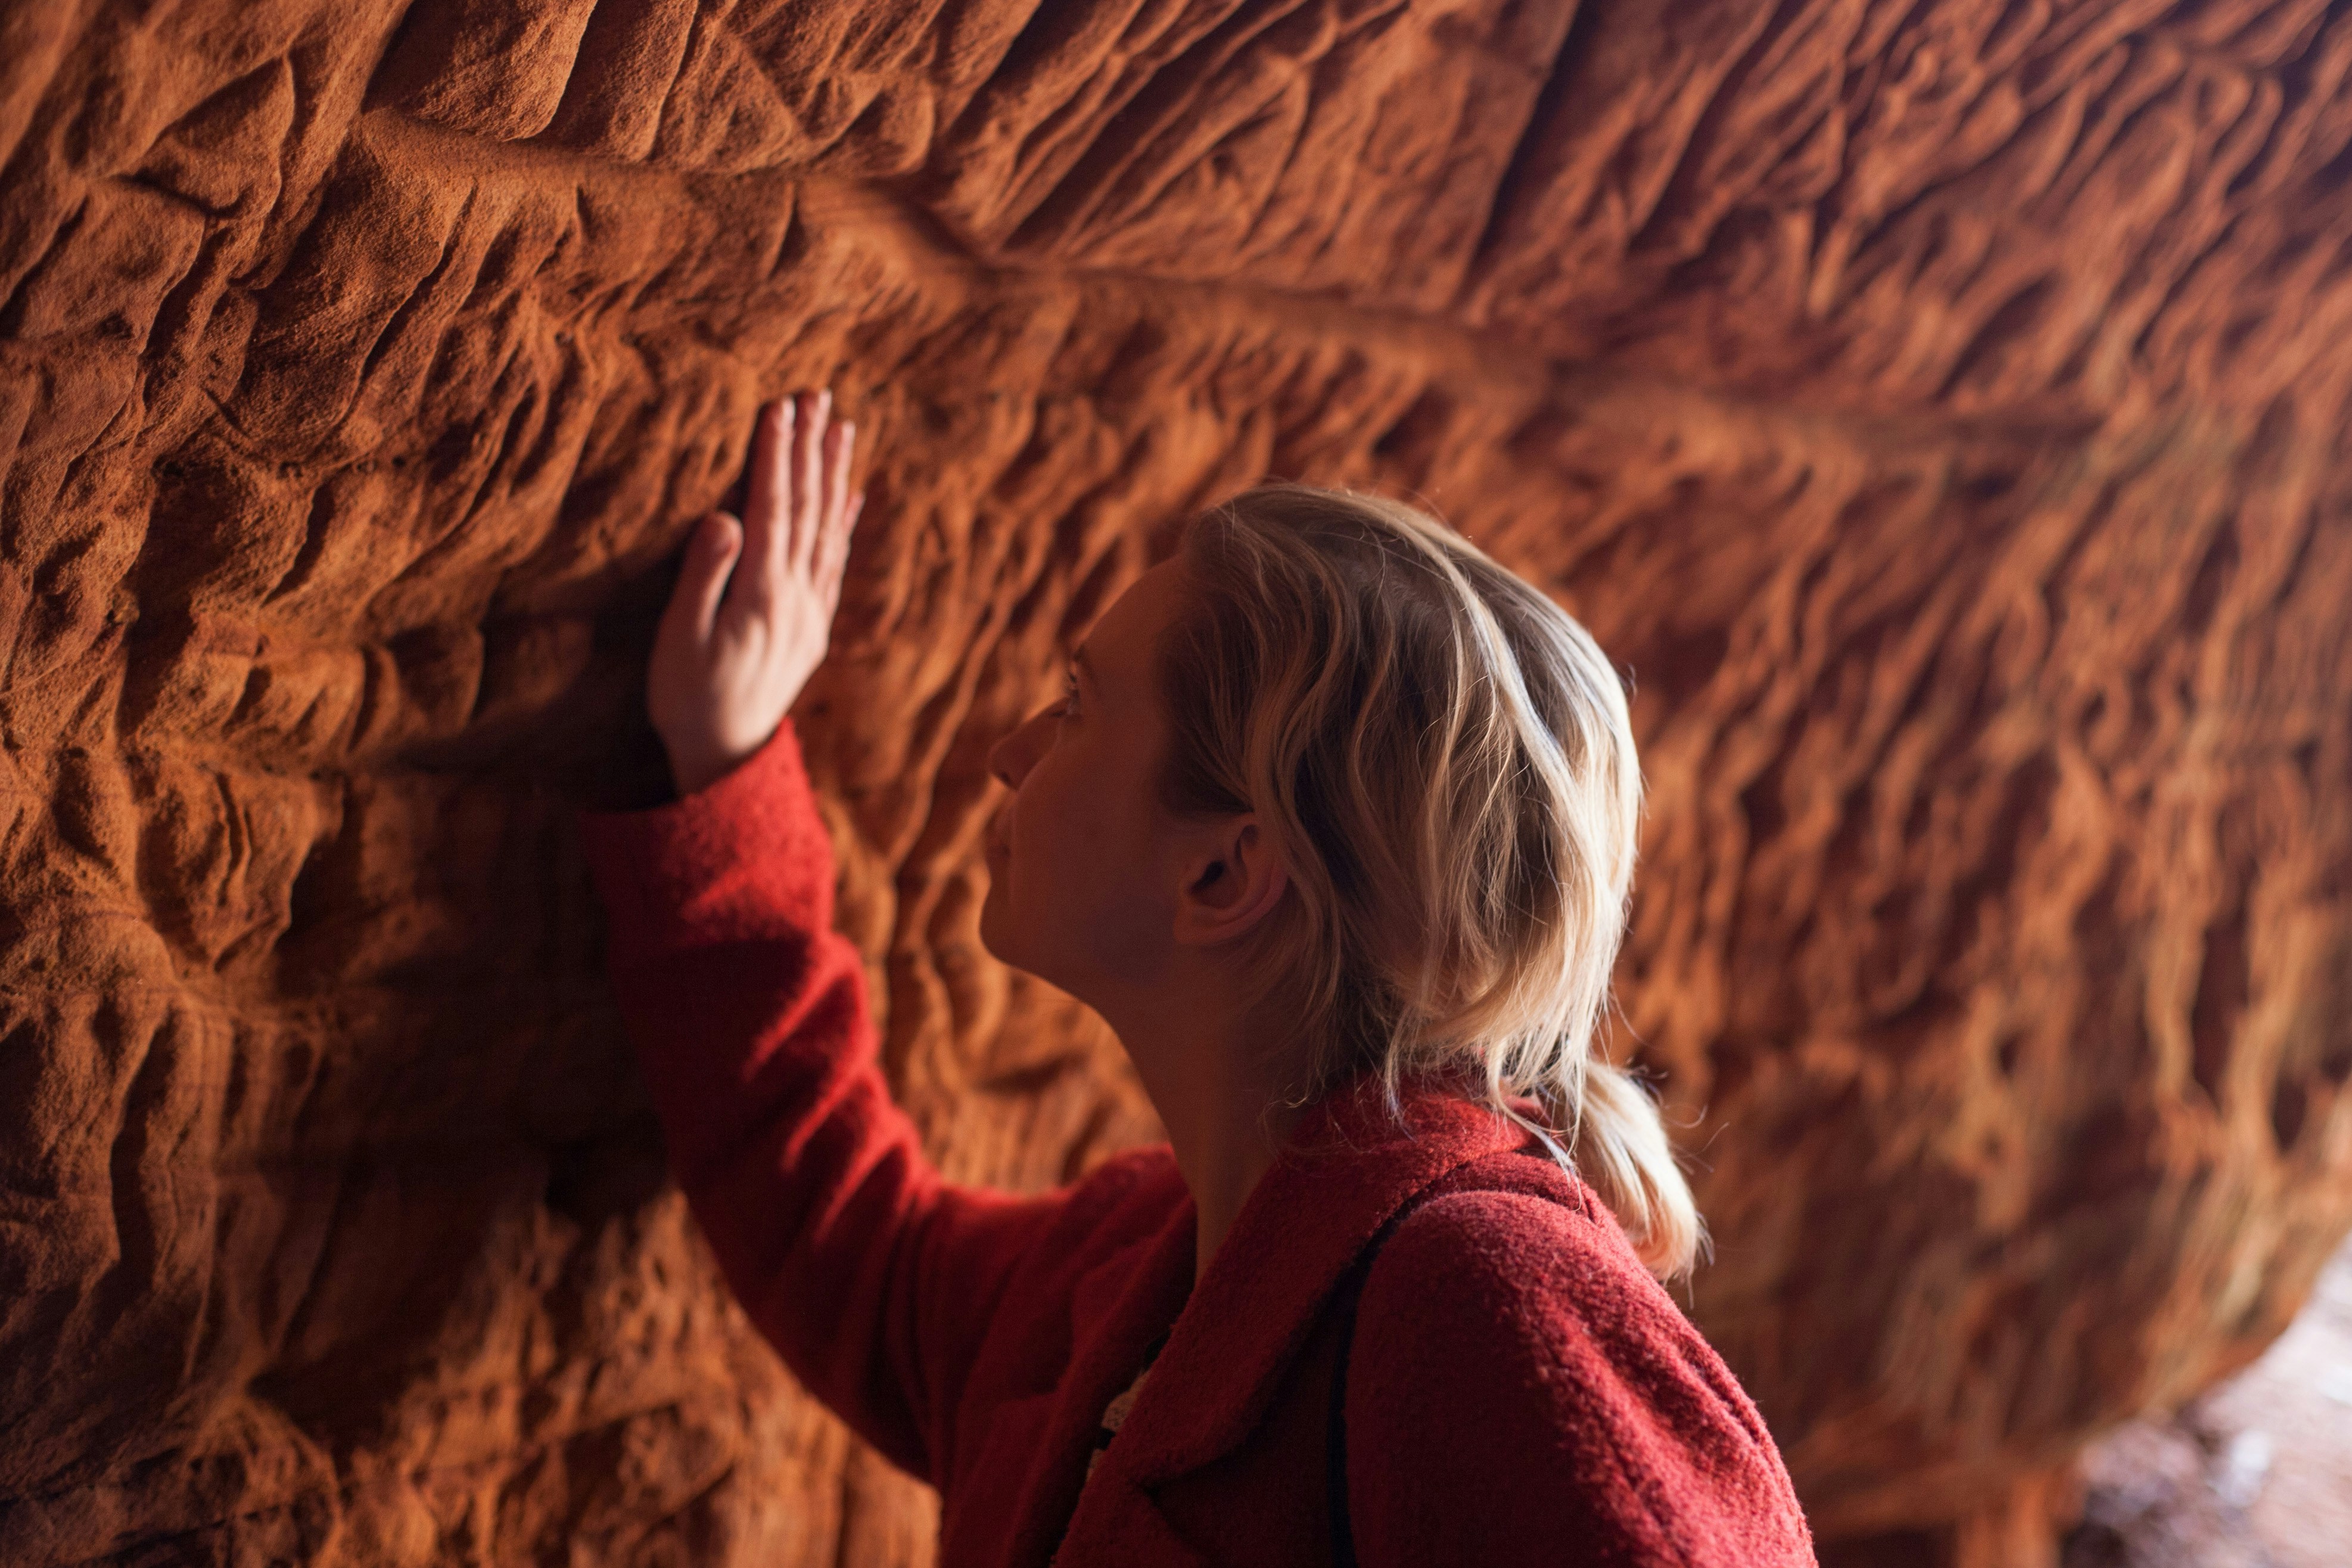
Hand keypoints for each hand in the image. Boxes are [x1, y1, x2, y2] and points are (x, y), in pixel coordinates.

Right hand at [649, 390, 863, 796]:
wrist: (726, 756)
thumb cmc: (687, 697)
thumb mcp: (680, 640)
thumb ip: (704, 577)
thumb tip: (724, 518)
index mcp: (762, 595)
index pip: (773, 508)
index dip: (776, 455)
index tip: (779, 407)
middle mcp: (798, 597)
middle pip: (809, 508)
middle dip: (810, 449)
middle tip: (817, 396)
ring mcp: (812, 612)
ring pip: (829, 528)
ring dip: (834, 475)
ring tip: (841, 427)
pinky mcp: (815, 625)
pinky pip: (836, 561)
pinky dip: (845, 522)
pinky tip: (853, 493)